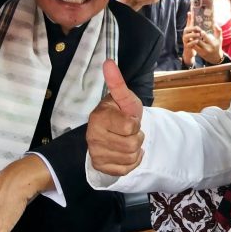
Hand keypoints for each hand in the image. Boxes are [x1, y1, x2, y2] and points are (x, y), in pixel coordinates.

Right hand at [86, 60, 143, 175]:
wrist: (112, 132)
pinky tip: (125, 153)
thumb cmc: (121, 112)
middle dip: (137, 137)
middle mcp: (93, 136)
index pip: (130, 127)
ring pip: (131, 157)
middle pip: (132, 144)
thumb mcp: (124, 98)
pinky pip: (127, 169)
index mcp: (98, 118)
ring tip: (127, 140)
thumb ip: (117, 83)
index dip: (135, 123)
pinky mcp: (100, 166)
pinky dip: (132, 162)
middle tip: (129, 131)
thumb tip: (108, 62)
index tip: (128, 118)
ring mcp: (95, 153)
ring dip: (135, 149)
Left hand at [183, 13, 222, 65]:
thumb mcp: (219, 38)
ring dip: (192, 39)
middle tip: (193, 30)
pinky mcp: (199, 53)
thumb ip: (218, 31)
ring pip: (195, 44)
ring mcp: (203, 51)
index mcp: (212, 44)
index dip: (202, 33)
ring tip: (191, 34)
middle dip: (195, 35)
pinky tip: (191, 39)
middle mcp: (207, 48)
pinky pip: (194, 47)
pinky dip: (192, 43)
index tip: (200, 30)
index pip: (206, 37)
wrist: (215, 57)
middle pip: (199, 41)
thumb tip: (215, 24)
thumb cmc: (217, 45)